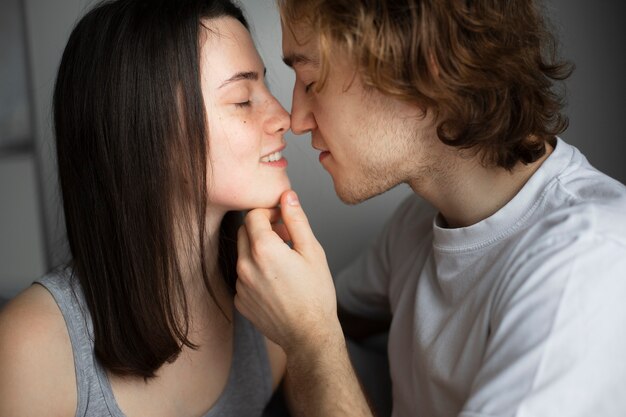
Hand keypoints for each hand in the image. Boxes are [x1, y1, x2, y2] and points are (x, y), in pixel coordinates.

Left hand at [235, 190, 341, 354]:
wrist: (309, 335)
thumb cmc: (316, 294)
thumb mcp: (312, 251)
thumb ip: (296, 220)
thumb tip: (287, 196)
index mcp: (263, 249)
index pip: (253, 215)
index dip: (269, 212)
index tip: (283, 220)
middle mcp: (245, 266)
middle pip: (244, 232)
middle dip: (262, 229)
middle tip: (285, 238)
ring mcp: (240, 285)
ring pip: (243, 255)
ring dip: (258, 251)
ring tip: (284, 264)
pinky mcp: (240, 301)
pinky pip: (243, 277)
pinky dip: (256, 273)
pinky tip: (276, 283)